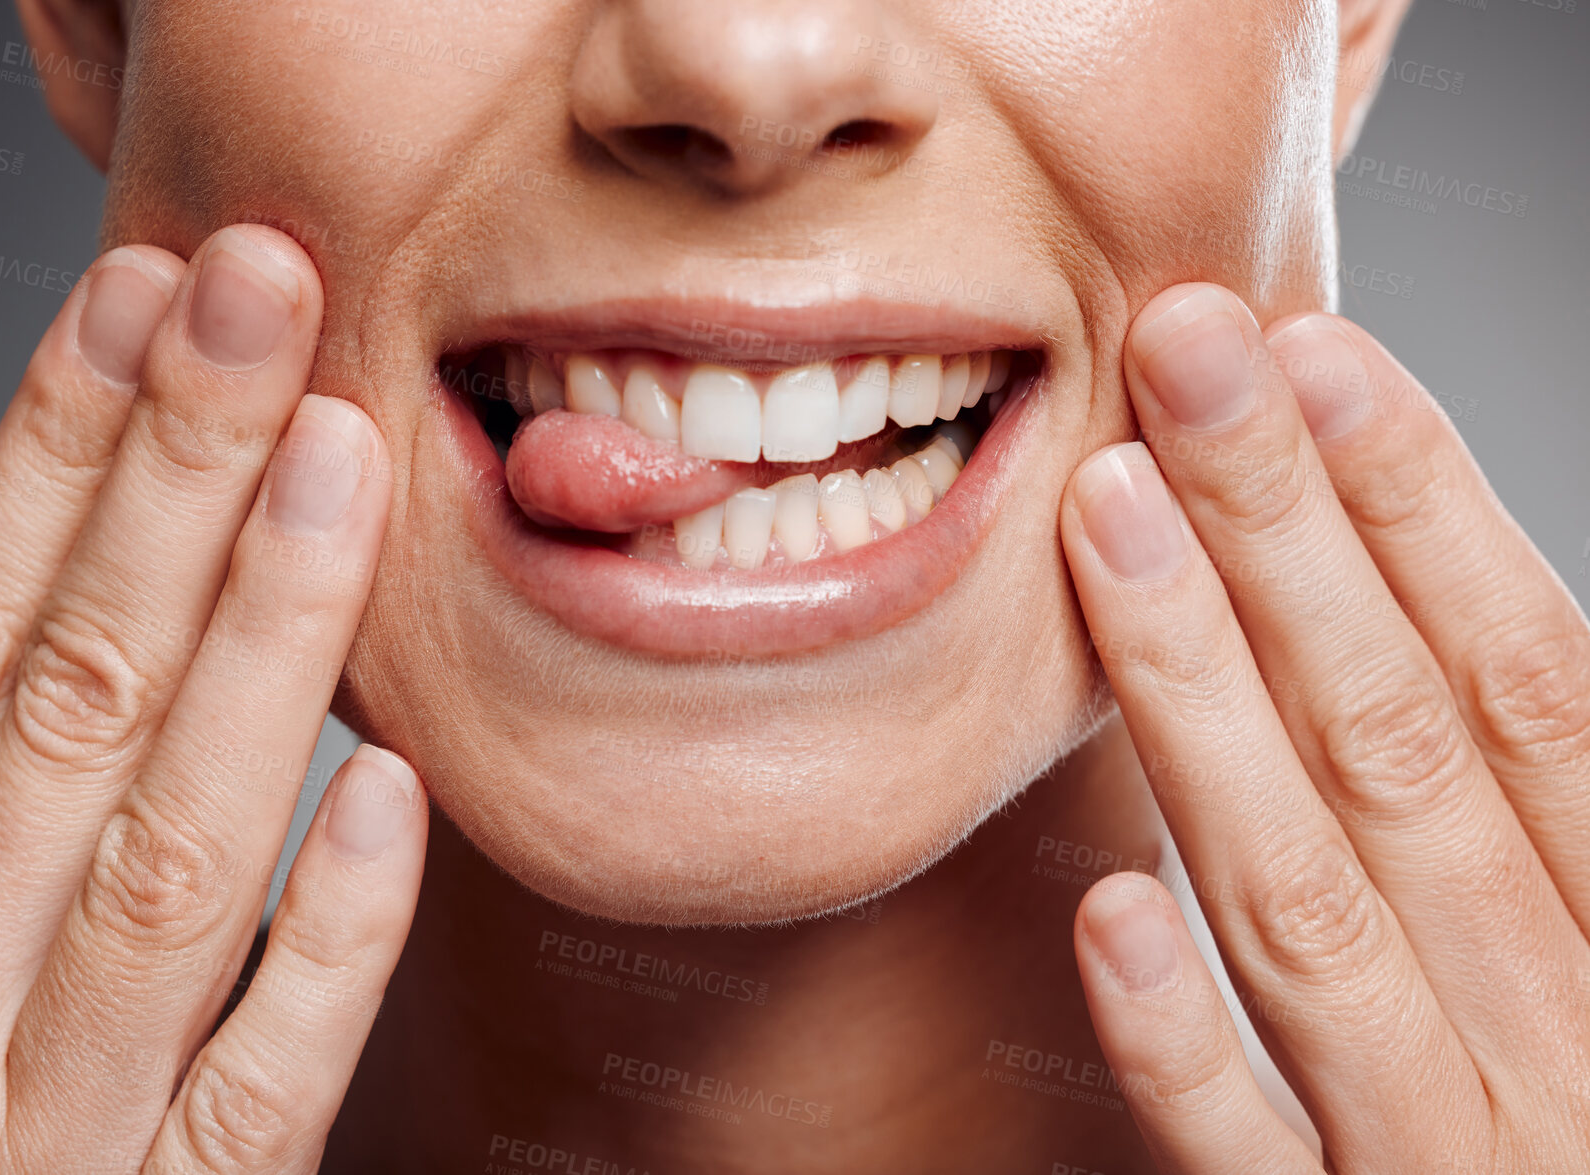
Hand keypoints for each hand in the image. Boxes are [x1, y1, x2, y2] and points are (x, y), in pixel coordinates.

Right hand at [0, 225, 426, 1171]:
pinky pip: (253, 1094)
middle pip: (61, 703)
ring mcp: (38, 1142)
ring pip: (164, 858)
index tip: (141, 299)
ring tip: (341, 455)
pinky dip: (325, 942)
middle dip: (167, 483)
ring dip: (256, 645)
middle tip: (263, 290)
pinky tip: (393, 791)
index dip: (47, 459)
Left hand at [1060, 283, 1589, 1172]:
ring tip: (1109, 517)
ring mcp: (1459, 1158)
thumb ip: (1552, 806)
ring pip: (1310, 909)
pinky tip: (1107, 904)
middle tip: (1183, 348)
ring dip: (1206, 700)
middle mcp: (1570, 1036)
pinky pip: (1254, 1162)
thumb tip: (1456, 596)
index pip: (1527, 681)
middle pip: (1405, 745)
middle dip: (1288, 533)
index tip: (1316, 354)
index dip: (1426, 508)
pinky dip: (1187, 1039)